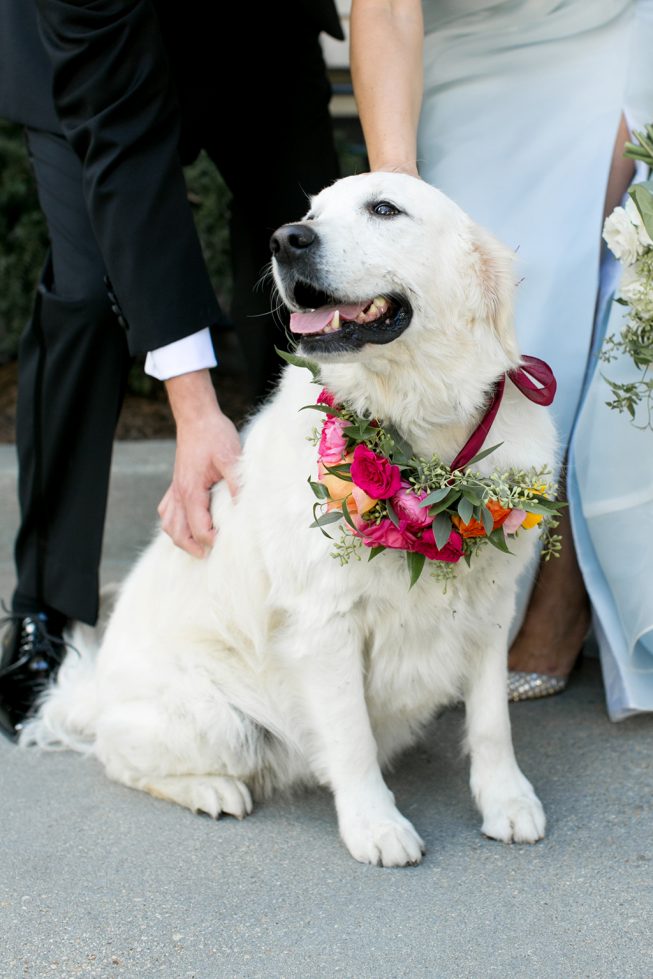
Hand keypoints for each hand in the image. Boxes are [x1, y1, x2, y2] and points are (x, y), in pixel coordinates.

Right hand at [158, 369, 240, 556]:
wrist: (196, 417)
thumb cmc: (214, 435)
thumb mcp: (232, 457)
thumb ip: (237, 484)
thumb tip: (244, 509)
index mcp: (191, 491)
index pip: (198, 528)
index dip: (212, 540)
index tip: (227, 543)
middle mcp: (179, 493)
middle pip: (177, 532)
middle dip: (192, 547)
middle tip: (209, 554)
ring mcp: (175, 488)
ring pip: (168, 523)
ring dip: (180, 537)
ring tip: (198, 545)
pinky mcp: (176, 483)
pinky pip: (167, 509)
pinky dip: (173, 522)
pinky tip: (185, 524)